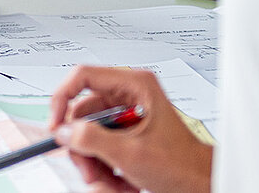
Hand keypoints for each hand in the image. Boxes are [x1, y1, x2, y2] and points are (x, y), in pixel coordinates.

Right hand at [49, 65, 212, 192]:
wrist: (201, 183)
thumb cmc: (183, 164)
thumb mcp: (132, 153)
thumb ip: (93, 139)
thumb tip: (65, 131)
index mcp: (134, 85)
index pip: (83, 76)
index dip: (63, 98)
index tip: (56, 125)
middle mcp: (129, 95)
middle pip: (83, 112)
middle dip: (83, 145)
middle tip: (88, 169)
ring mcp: (127, 114)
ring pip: (89, 133)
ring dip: (94, 160)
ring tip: (109, 182)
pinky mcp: (126, 132)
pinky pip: (101, 145)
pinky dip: (104, 165)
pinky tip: (120, 181)